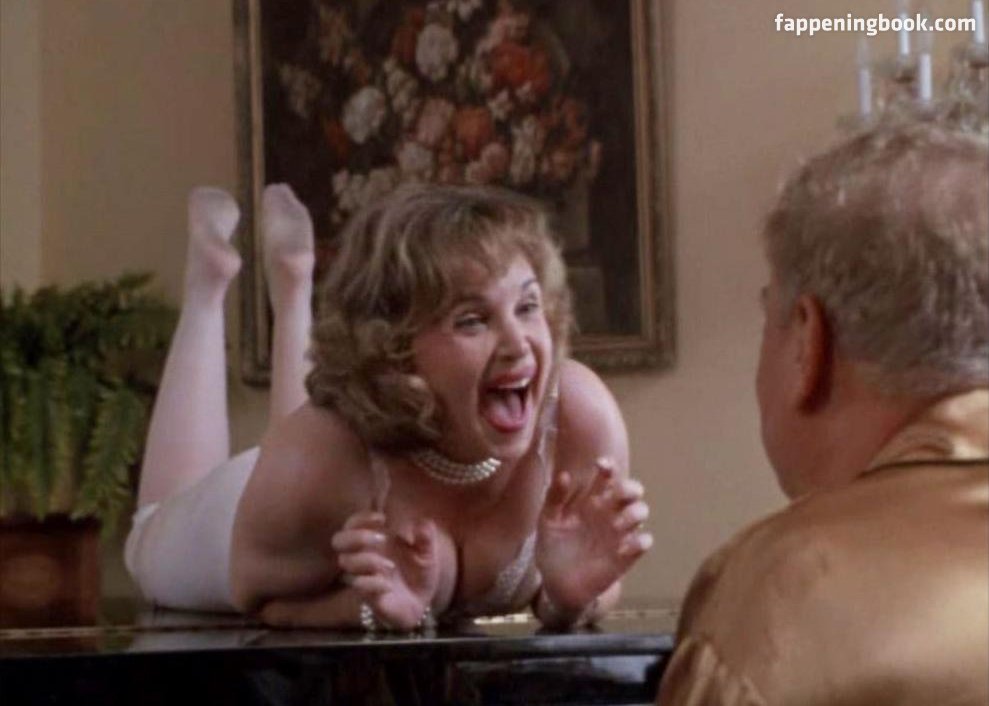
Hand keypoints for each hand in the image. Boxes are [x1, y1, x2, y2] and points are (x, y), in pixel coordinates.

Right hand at [331, 511, 439, 630]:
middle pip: (339, 540)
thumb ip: (426, 536)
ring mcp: (364, 577)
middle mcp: (363, 557)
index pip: (352, 524)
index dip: (360, 518)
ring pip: (346, 562)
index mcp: (374, 542)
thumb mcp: (427, 552)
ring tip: (391, 565)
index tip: (382, 518)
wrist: (421, 603)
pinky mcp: (368, 597)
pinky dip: (373, 583)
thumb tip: (422, 522)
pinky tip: (388, 585)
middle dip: (357, 536)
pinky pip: (359, 586)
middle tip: (382, 539)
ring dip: (368, 559)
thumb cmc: (418, 572)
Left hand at [536, 458, 652, 614]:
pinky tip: (622, 548)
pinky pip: (644, 542)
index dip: (608, 467)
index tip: (601, 466)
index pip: (606, 476)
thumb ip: (554, 497)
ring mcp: (619, 532)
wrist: (556, 583)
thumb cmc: (553, 545)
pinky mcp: (626, 554)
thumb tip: (564, 474)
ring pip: (641, 511)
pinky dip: (639, 541)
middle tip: (619, 495)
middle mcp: (609, 512)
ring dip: (635, 513)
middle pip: (631, 490)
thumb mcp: (548, 520)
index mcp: (591, 499)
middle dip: (630, 487)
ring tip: (616, 524)